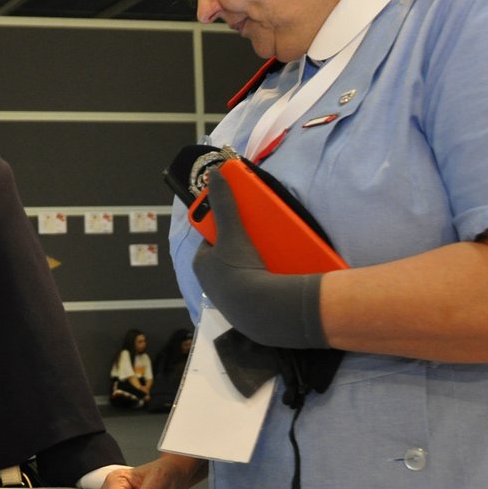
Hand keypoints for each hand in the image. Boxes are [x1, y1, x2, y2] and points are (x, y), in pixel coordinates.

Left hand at [192, 170, 327, 347]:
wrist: (264, 313)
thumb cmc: (239, 271)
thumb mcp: (231, 232)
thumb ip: (224, 203)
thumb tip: (214, 174)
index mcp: (203, 267)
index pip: (213, 240)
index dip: (227, 228)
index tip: (243, 221)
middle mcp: (213, 285)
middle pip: (231, 256)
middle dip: (247, 245)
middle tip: (265, 237)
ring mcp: (231, 301)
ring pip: (247, 273)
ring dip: (261, 263)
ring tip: (279, 254)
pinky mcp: (250, 314)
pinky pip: (260, 291)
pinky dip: (270, 283)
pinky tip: (285, 276)